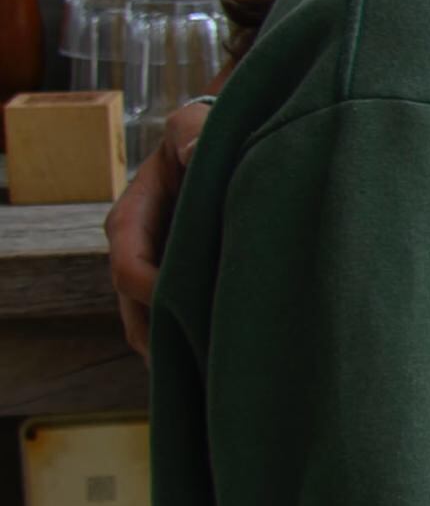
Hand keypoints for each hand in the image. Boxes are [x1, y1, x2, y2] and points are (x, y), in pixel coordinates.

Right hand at [104, 99, 207, 355]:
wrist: (218, 141)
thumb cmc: (203, 132)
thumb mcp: (193, 126)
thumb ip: (193, 137)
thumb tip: (197, 153)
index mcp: (131, 218)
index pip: (127, 266)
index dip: (152, 291)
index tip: (186, 309)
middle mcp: (137, 252)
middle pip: (136, 309)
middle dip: (164, 339)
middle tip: (202, 367)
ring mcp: (158, 271)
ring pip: (154, 326)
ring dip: (179, 351)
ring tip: (214, 379)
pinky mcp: (182, 283)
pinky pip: (179, 322)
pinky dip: (196, 345)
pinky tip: (225, 366)